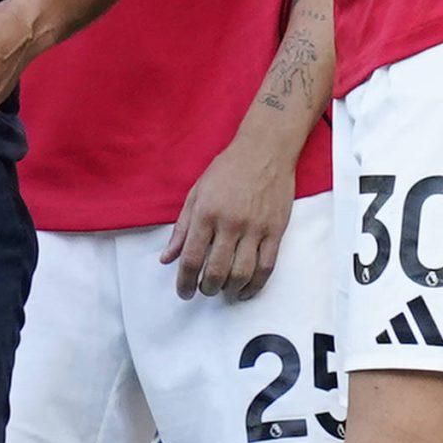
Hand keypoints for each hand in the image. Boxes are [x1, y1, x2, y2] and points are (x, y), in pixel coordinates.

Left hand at [162, 132, 296, 299]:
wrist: (266, 150)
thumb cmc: (228, 170)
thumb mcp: (196, 193)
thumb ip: (181, 229)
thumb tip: (166, 258)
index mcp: (206, 213)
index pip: (191, 258)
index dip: (184, 282)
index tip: (183, 292)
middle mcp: (230, 223)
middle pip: (216, 271)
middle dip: (207, 288)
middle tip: (203, 290)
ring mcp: (256, 228)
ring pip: (242, 273)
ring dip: (229, 289)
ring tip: (223, 290)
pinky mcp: (276, 231)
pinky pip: (266, 267)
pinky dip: (255, 285)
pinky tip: (245, 290)